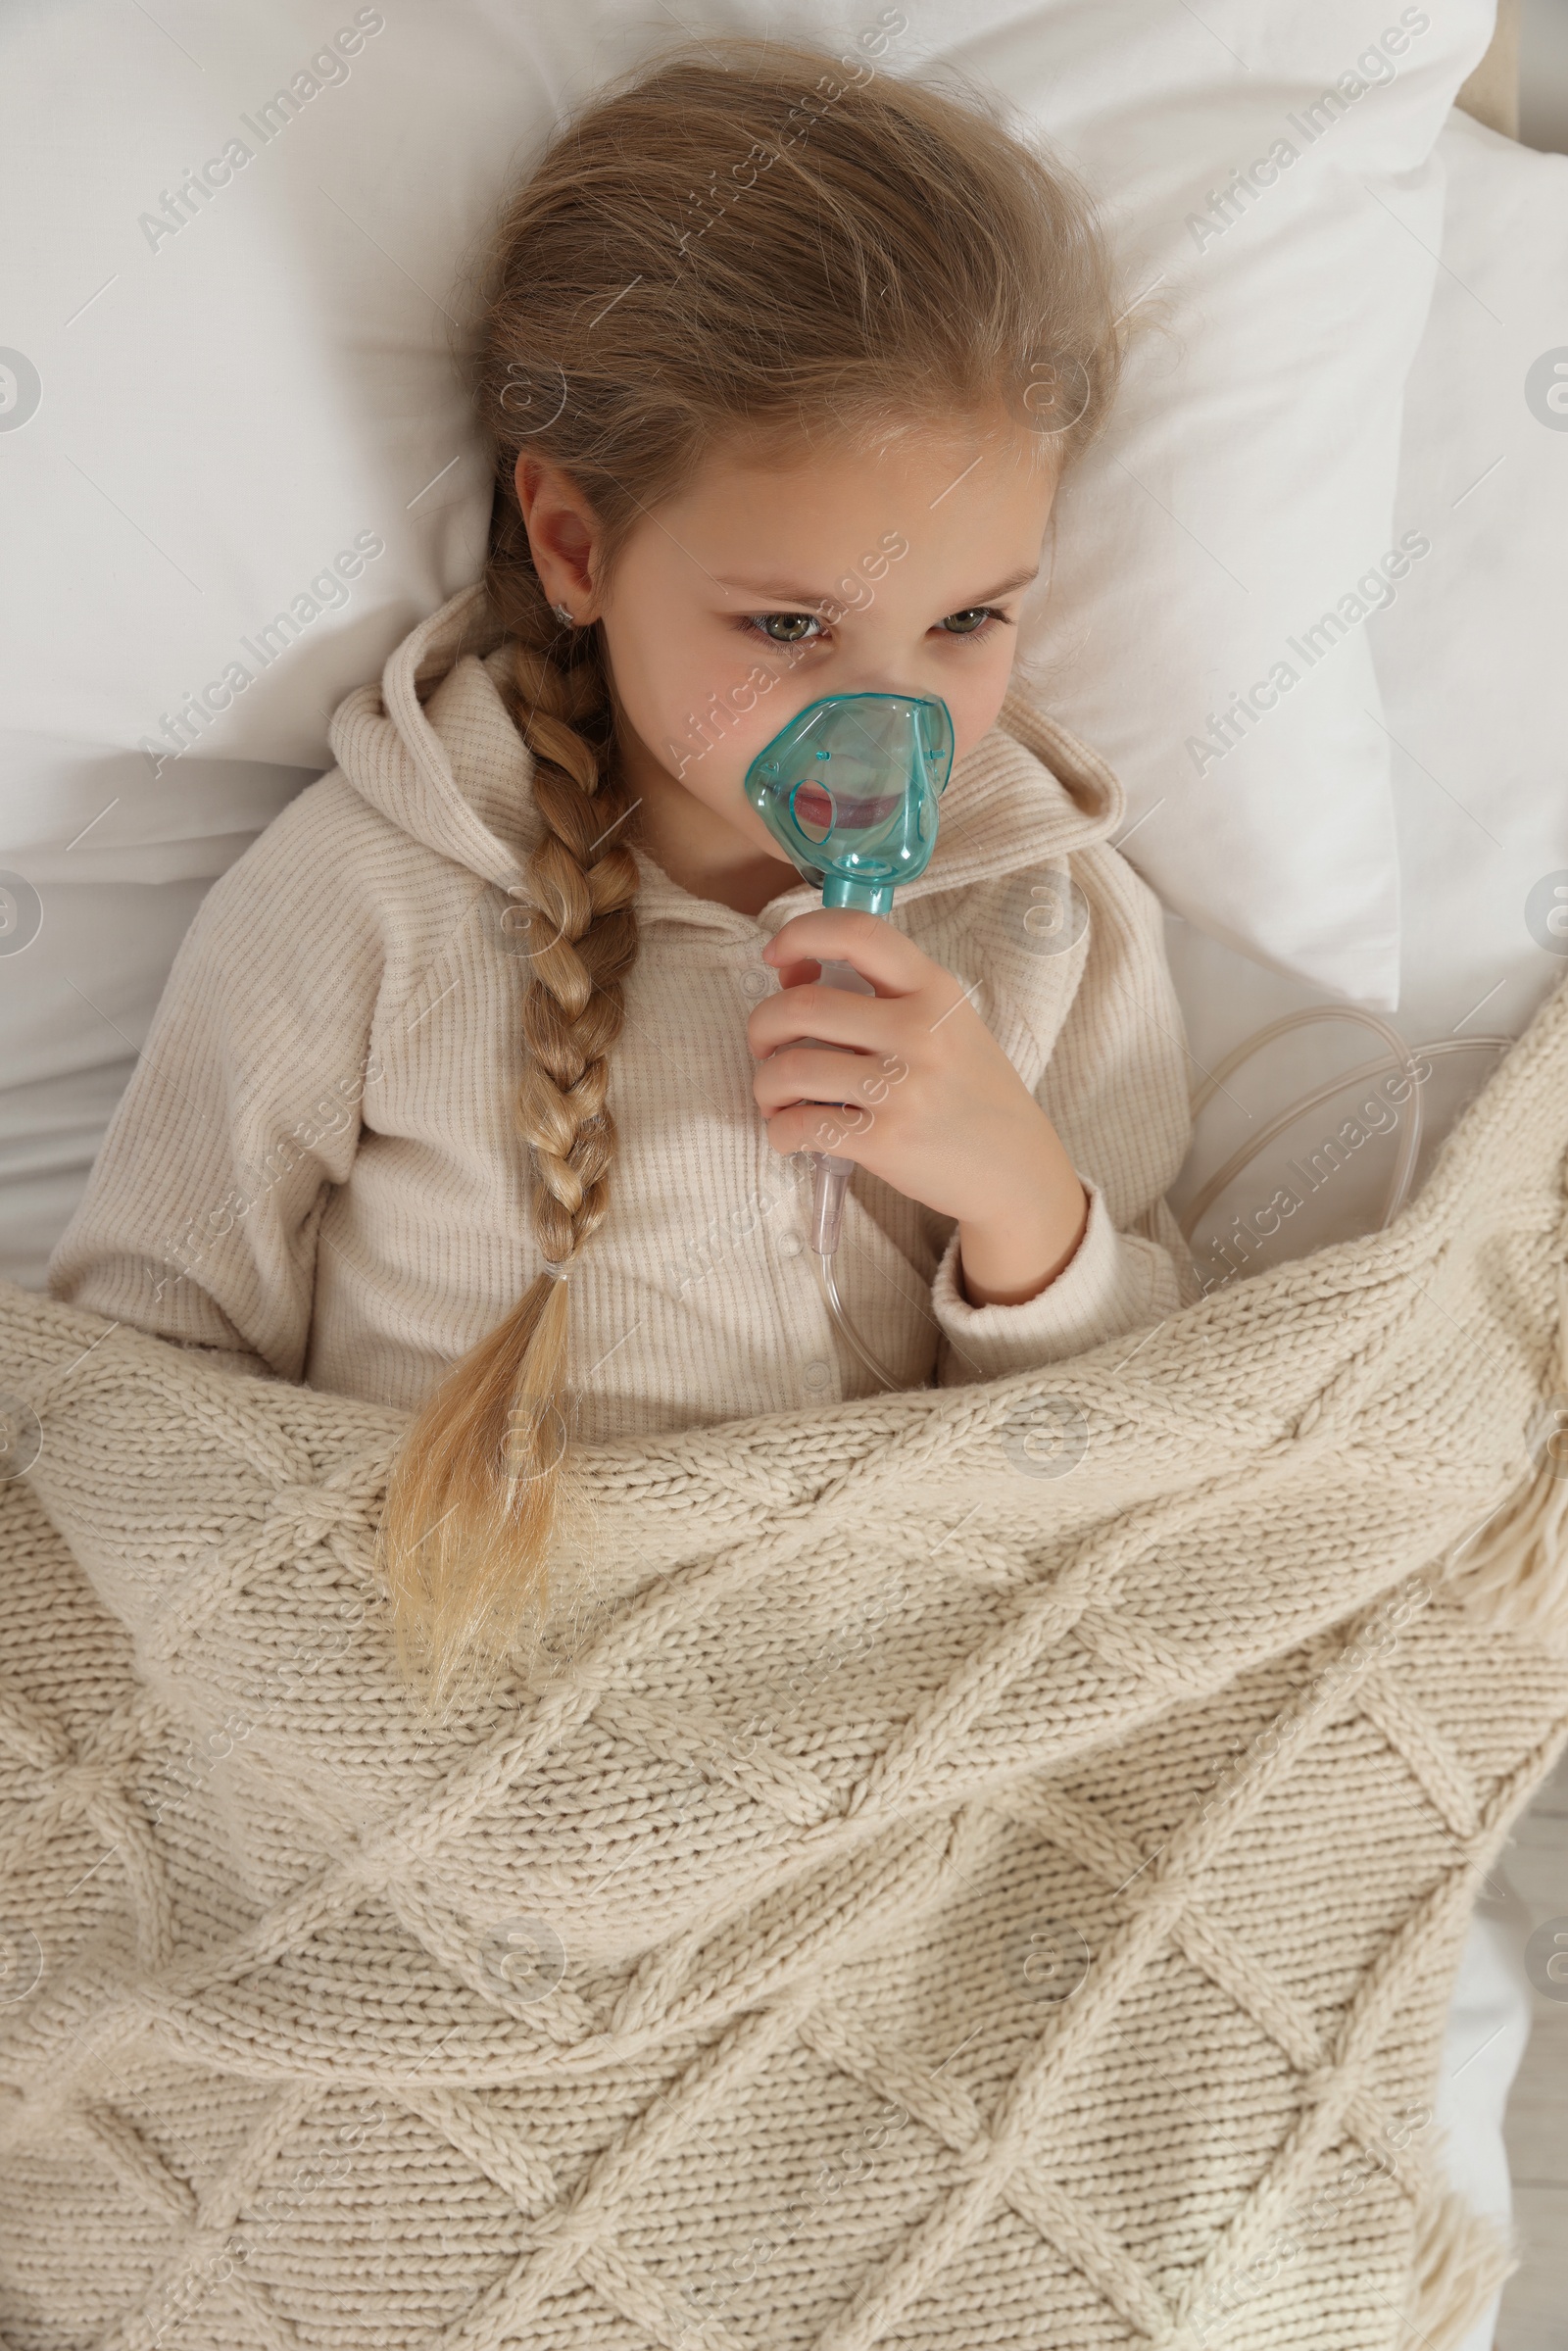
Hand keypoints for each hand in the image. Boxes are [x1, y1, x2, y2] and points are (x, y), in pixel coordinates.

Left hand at [749, 908, 1089, 1306]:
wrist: (1016, 1168)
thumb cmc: (969, 1090)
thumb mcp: (944, 1024)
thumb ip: (878, 994)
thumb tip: (789, 970)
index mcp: (934, 990)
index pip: (857, 933)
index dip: (800, 934)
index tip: (775, 955)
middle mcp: (918, 1031)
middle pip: (800, 1006)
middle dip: (762, 1026)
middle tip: (765, 1046)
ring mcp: (902, 1088)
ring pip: (790, 1069)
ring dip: (765, 1085)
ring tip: (775, 1097)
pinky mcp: (884, 1141)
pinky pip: (801, 1126)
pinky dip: (780, 1131)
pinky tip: (791, 1132)